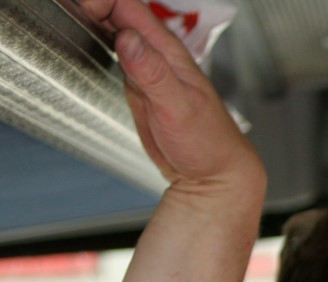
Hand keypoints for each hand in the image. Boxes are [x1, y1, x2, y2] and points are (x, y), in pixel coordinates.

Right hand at [76, 0, 262, 192]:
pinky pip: (114, 57)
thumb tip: (127, 38)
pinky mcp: (137, 87)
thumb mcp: (178, 106)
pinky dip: (99, 47)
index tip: (86, 13)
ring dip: (93, 23)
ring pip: (114, 32)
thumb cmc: (208, 143)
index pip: (128, 7)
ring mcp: (145, 70)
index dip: (103, 2)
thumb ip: (153, 72)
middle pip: (117, 13)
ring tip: (73, 22)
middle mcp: (155, 55)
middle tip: (71, 16)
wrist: (213, 175)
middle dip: (92, 8)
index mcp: (167, 51)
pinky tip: (87, 47)